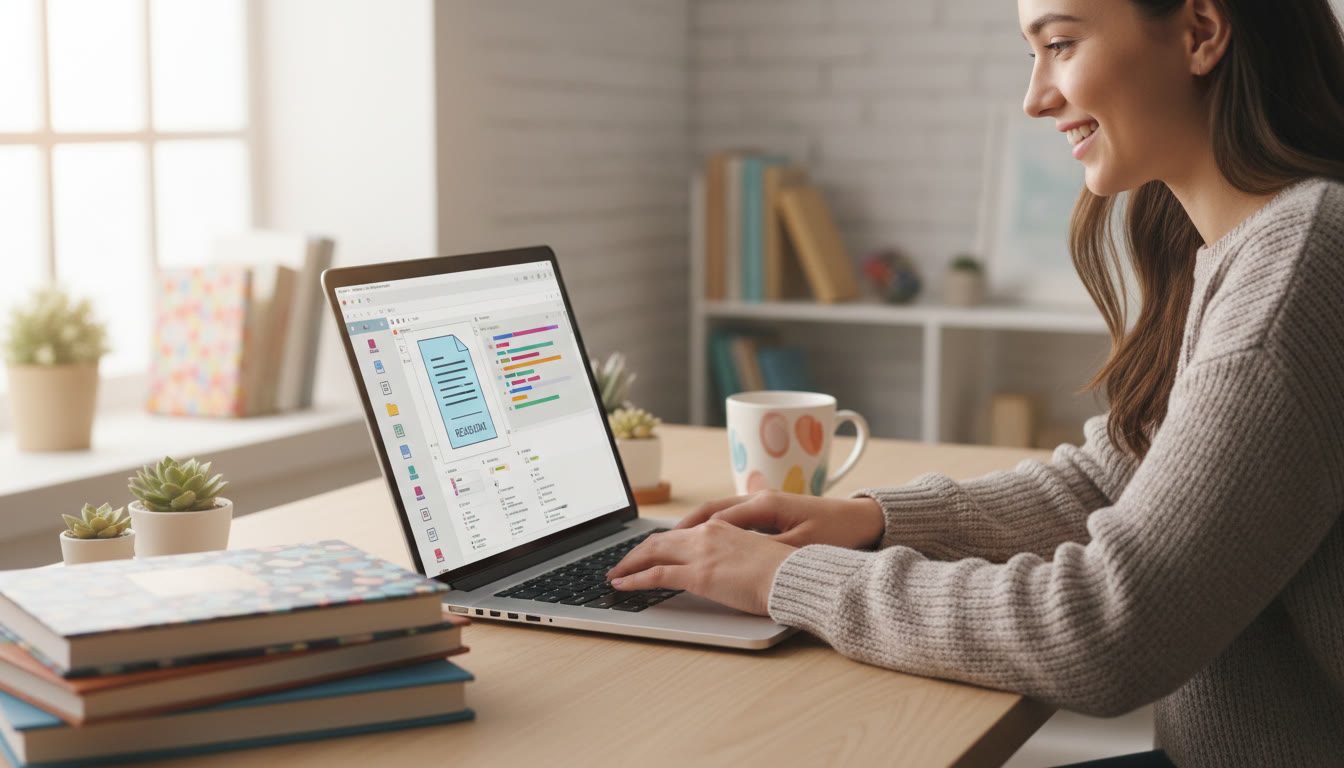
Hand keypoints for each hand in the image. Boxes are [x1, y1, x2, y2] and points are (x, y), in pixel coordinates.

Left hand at [604, 519, 796, 615]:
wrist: (797, 577)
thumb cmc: (785, 571)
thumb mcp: (756, 555)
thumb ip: (735, 556)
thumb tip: (725, 568)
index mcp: (722, 527)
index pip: (680, 532)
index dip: (659, 543)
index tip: (647, 553)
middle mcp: (707, 534)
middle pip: (660, 539)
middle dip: (637, 552)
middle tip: (622, 564)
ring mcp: (701, 553)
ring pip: (652, 552)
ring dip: (629, 564)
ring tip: (615, 575)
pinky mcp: (699, 575)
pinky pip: (656, 575)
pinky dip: (634, 579)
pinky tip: (622, 585)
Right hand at [674, 489, 885, 549]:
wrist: (865, 520)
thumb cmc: (838, 533)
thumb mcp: (802, 547)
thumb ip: (766, 551)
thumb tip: (733, 554)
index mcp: (764, 505)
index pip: (713, 520)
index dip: (685, 537)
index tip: (659, 553)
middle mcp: (759, 499)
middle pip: (706, 512)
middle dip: (676, 530)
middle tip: (647, 549)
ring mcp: (763, 503)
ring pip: (715, 513)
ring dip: (690, 528)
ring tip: (665, 545)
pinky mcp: (770, 511)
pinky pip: (729, 517)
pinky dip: (708, 528)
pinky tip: (699, 541)